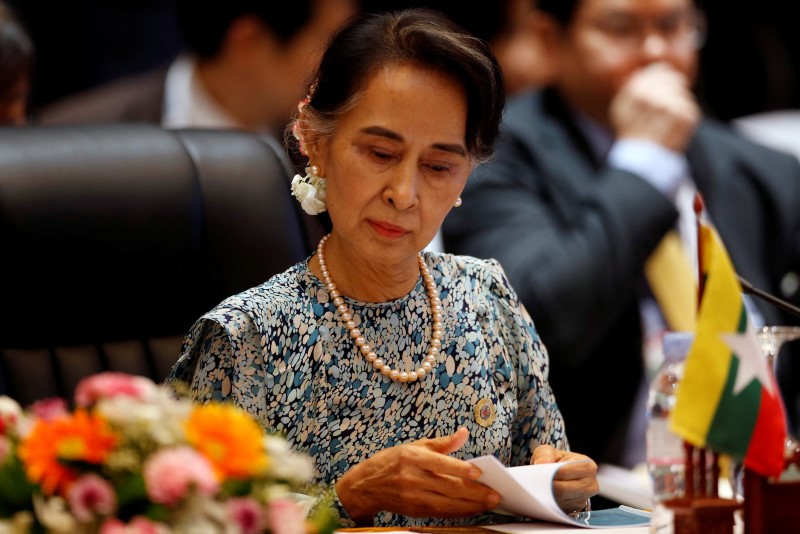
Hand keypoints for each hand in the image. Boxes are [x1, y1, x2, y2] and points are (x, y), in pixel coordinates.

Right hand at [336, 427, 500, 524]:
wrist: (366, 486)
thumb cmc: (392, 461)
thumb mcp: (414, 446)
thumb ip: (442, 443)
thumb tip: (463, 434)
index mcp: (413, 457)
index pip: (440, 463)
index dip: (460, 468)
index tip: (479, 472)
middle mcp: (412, 477)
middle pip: (448, 487)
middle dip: (474, 492)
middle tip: (494, 494)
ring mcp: (413, 496)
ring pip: (447, 503)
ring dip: (470, 505)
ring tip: (489, 503)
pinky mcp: (414, 510)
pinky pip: (441, 512)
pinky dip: (458, 512)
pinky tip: (472, 509)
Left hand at [531, 444, 598, 513]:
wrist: (563, 472)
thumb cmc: (558, 460)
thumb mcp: (549, 451)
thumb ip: (544, 455)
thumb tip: (542, 463)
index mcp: (587, 466)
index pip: (564, 472)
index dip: (548, 473)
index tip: (537, 474)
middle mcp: (590, 485)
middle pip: (562, 489)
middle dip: (546, 486)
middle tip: (534, 482)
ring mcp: (584, 499)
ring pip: (560, 500)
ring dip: (546, 495)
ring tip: (538, 487)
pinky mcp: (576, 509)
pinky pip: (559, 508)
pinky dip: (549, 502)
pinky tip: (544, 494)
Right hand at [608, 62, 699, 151]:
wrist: (641, 160)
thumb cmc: (630, 132)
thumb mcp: (622, 106)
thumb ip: (634, 84)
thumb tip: (653, 64)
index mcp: (635, 89)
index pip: (660, 70)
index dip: (663, 80)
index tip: (659, 95)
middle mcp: (651, 95)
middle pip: (674, 79)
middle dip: (671, 92)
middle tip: (663, 111)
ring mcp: (669, 105)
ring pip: (682, 93)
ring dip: (677, 105)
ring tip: (666, 122)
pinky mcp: (685, 116)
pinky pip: (690, 107)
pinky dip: (685, 117)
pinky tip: (673, 128)